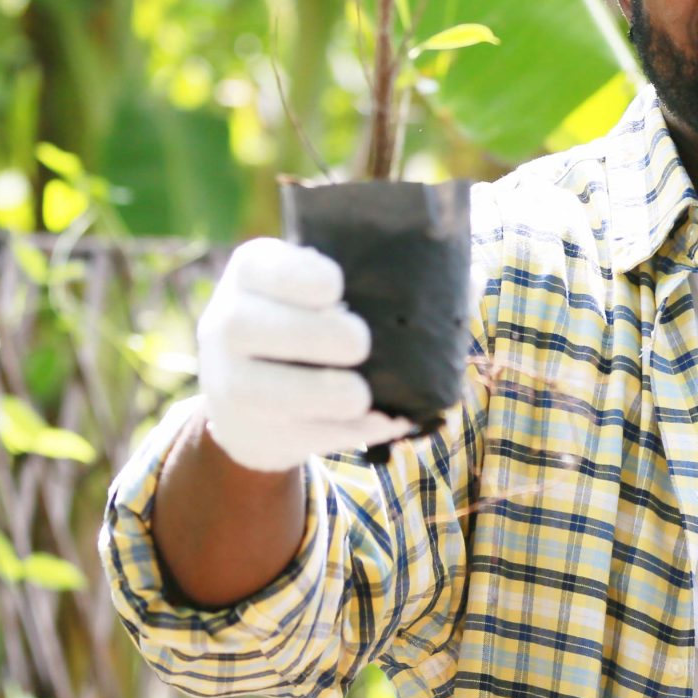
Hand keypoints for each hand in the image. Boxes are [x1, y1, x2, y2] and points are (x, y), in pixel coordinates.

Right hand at [196, 238, 414, 471]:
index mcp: (253, 274)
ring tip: (361, 395)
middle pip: (247, 325)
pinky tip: (378, 425)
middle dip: (309, 334)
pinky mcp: (245, 430)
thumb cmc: (317, 329)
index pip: (258, 264)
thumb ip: (398, 285)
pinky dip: (338, 433)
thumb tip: (471, 277)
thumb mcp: (335, 298)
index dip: (297, 276)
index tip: (339, 288)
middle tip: (359, 343)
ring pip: (255, 387)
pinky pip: (288, 433)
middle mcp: (226, 322)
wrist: (258, 402)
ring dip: (315, 392)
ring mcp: (228, 380)